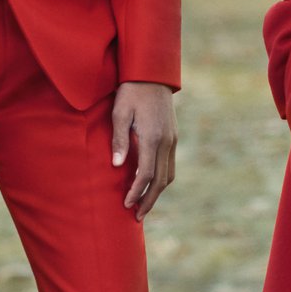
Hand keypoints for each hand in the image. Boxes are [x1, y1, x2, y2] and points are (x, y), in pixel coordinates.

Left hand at [111, 82, 176, 219]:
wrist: (152, 74)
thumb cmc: (131, 92)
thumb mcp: (119, 112)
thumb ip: (119, 140)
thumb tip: (117, 166)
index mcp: (152, 137)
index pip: (146, 173)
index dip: (136, 192)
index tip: (126, 205)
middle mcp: (166, 141)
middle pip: (161, 180)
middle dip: (149, 200)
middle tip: (137, 217)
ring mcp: (172, 139)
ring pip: (169, 175)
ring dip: (157, 193)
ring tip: (144, 207)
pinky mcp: (173, 137)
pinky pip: (170, 165)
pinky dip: (161, 180)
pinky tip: (151, 186)